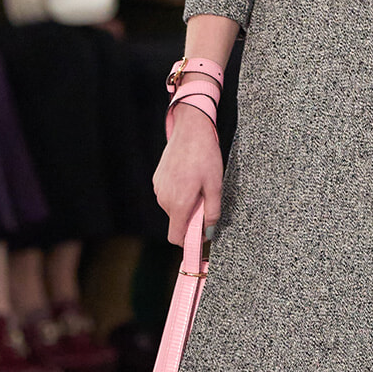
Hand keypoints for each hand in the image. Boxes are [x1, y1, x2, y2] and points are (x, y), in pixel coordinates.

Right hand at [152, 100, 223, 244]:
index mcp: (179, 203)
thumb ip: (212, 212)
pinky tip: (188, 177)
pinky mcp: (157, 180)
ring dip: (186, 204)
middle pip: (177, 222)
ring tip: (197, 185)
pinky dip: (179, 193)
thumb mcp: (215, 185)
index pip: (176, 237)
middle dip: (191, 218)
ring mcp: (159, 189)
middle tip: (205, 199)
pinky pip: (168, 196)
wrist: (190, 131)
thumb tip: (209, 230)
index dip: (189, 241)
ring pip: (173, 209)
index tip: (201, 234)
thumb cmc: (205, 157)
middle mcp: (164, 199)